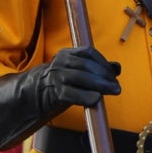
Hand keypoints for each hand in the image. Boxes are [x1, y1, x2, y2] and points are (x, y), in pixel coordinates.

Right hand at [0, 45, 121, 150]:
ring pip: (80, 77)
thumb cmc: (62, 82)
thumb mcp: (78, 72)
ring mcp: (55, 76)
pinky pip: (70, 93)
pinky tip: (96, 99)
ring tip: (112, 91)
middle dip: (104, 75)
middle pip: (86, 65)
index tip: (115, 74)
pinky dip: (85, 95)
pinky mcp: (52, 92)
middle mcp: (60, 62)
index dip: (104, 63)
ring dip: (99, 85)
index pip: (89, 53)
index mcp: (67, 54)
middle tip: (117, 86)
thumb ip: (96, 69)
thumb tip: (118, 67)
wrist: (33, 94)